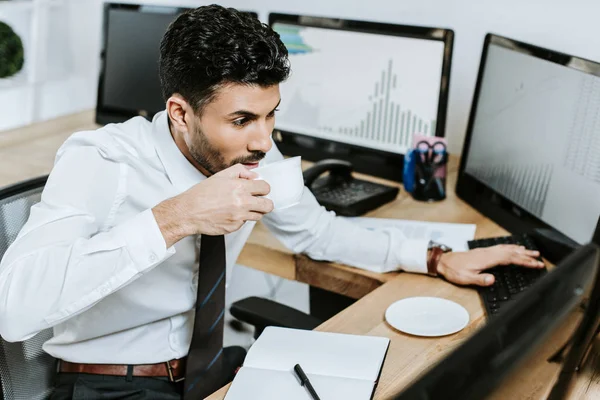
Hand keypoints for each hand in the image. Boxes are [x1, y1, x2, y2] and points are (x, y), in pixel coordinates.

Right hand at [153, 164, 273, 245]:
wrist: (188, 212)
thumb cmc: (202, 194)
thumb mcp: (221, 175)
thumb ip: (240, 171)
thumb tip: (255, 176)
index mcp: (240, 187)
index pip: (266, 188)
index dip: (264, 188)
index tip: (260, 190)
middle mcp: (242, 202)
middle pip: (268, 205)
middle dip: (265, 202)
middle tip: (259, 201)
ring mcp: (239, 216)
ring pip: (258, 215)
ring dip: (254, 211)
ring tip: (241, 207)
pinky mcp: (235, 227)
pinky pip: (245, 223)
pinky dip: (240, 219)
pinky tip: (230, 214)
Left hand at [437, 245, 543, 286]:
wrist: (443, 261)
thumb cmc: (454, 270)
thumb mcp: (465, 278)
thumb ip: (479, 280)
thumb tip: (493, 280)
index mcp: (486, 259)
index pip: (510, 259)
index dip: (524, 261)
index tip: (536, 264)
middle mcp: (488, 253)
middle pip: (511, 252)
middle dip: (526, 256)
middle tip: (539, 259)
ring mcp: (486, 251)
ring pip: (507, 248)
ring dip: (520, 250)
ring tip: (532, 252)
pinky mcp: (483, 251)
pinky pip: (501, 247)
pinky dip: (510, 247)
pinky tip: (514, 248)